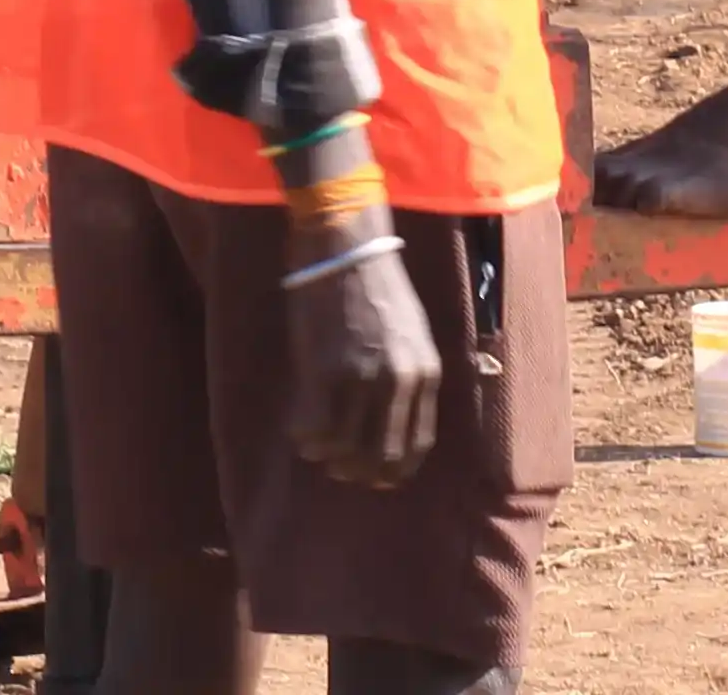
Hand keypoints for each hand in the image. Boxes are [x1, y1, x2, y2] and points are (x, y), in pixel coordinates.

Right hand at [279, 230, 446, 486]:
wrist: (346, 250)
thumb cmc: (378, 289)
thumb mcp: (412, 335)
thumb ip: (409, 377)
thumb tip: (392, 426)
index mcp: (426, 372)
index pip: (416, 444)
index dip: (396, 470)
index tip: (378, 478)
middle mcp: (399, 381)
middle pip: (382, 456)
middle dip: (361, 472)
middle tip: (343, 471)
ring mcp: (361, 378)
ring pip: (345, 450)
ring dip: (330, 459)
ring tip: (319, 453)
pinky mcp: (325, 372)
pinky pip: (314, 430)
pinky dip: (306, 440)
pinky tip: (301, 432)